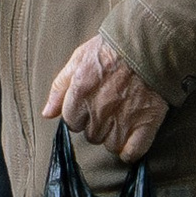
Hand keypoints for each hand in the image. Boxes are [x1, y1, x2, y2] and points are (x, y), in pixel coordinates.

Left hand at [43, 36, 169, 163]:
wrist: (148, 44)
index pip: (71, 122)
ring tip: (123, 119)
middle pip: (91, 135)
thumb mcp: (78, 59)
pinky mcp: (146, 123)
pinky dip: (131, 150)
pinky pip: (132, 152)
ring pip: (110, 145)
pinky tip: (132, 138)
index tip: (91, 108)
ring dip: (114, 136)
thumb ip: (59, 88)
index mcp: (80, 93)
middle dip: (98, 126)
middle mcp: (99, 110)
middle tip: (110, 109)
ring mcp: (123, 119)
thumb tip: (47, 114)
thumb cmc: (111, 49)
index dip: (81, 116)